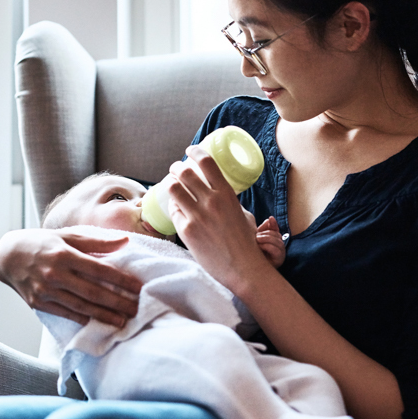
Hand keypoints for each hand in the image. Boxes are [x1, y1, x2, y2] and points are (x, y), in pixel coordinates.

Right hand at [0, 228, 140, 326]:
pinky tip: (98, 323)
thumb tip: (124, 241)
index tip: (138, 287)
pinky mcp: (39, 303)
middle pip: (93, 292)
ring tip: (123, 321)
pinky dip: (83, 319)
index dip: (121, 280)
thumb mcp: (68, 236)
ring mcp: (46, 291)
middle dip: (118, 302)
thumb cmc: (42, 243)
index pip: (99, 269)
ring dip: (104, 315)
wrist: (9, 256)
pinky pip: (66, 313)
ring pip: (81, 306)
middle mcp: (55, 274)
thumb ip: (97, 242)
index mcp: (65, 254)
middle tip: (137, 309)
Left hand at [166, 146, 271, 292]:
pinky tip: (175, 207)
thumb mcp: (243, 214)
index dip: (194, 152)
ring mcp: (197, 216)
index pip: (206, 162)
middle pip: (185, 172)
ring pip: (173, 188)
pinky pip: (174, 211)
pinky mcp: (186, 231)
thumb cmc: (246, 242)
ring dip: (170, 183)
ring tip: (171, 184)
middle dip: (177, 167)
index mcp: (226, 194)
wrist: (243, 268)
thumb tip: (216, 195)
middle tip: (176, 169)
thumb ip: (228, 202)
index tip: (190, 150)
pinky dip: (173, 206)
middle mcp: (210, 201)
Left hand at [256, 216, 285, 267]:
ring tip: (257, 240)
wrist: (250, 270)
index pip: (276, 230)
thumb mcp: (257, 239)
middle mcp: (280, 248)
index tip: (270, 218)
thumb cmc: (253, 254)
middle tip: (256, 236)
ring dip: (266, 239)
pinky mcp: (279, 261)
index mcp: (274, 242)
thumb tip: (270, 218)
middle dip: (266, 233)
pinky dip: (268, 246)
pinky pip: (277, 250)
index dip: (274, 224)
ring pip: (278, 241)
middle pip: (277, 235)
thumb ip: (263, 229)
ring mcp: (281, 254)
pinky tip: (260, 246)